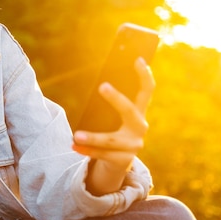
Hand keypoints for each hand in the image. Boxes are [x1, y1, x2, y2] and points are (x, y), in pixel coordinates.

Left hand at [72, 58, 154, 182]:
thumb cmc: (112, 130)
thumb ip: (108, 104)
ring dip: (93, 138)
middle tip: (101, 85)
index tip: (138, 59)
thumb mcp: (112, 117)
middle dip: (116, 98)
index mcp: (139, 112)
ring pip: (112, 140)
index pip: (146, 91)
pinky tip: (74, 146)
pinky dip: (87, 150)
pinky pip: (103, 155)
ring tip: (75, 135)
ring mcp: (134, 145)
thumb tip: (95, 83)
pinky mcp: (124, 160)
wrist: (117, 160)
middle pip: (129, 111)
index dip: (144, 75)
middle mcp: (140, 127)